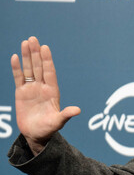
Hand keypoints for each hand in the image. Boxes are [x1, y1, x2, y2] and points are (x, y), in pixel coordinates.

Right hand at [11, 36, 79, 154]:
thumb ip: (65, 115)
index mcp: (52, 92)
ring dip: (27, 56)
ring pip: (29, 69)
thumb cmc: (48, 129)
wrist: (36, 135)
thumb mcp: (57, 122)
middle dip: (36, 53)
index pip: (49, 72)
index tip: (45, 48)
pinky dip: (16, 68)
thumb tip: (77, 110)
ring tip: (25, 42)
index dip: (47, 60)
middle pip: (39, 67)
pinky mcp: (21, 93)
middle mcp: (42, 87)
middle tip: (33, 39)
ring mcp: (32, 89)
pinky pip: (19, 78)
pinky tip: (15, 57)